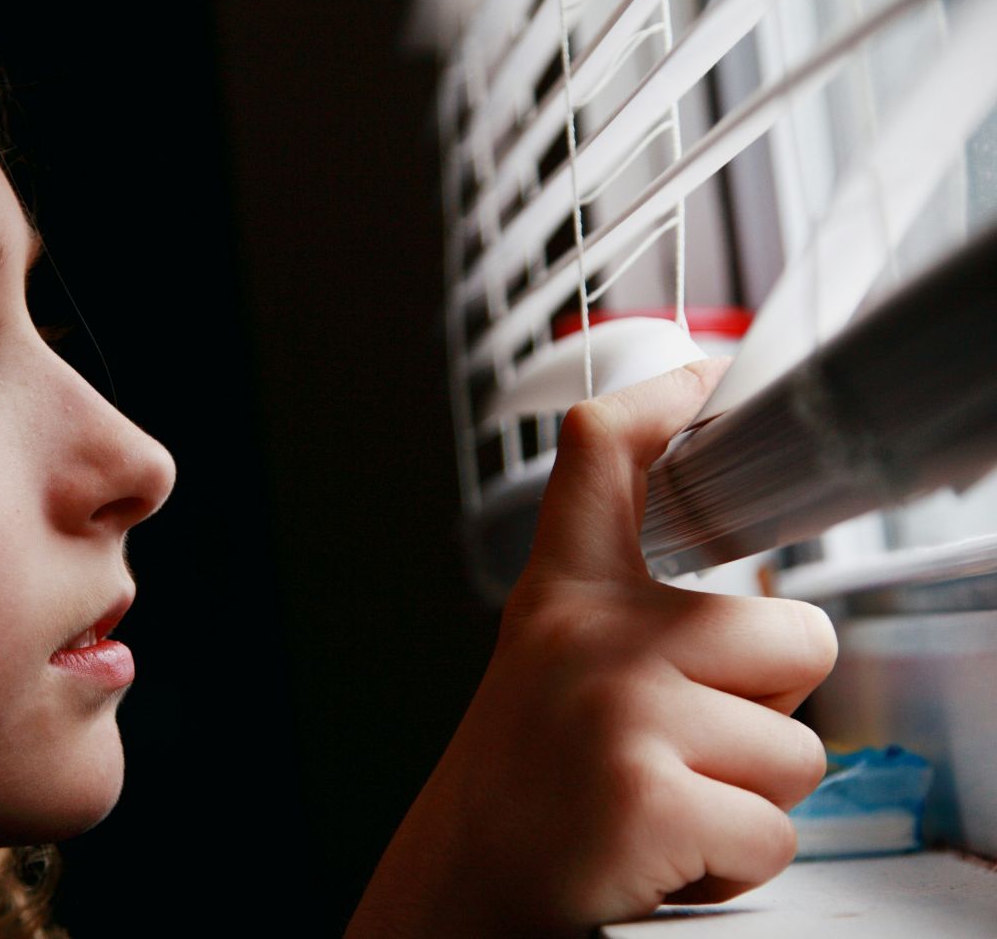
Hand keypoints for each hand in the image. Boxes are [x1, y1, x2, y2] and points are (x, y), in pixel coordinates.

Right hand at [348, 361, 837, 936]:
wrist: (461, 890)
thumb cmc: (526, 788)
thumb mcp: (550, 666)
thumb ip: (633, 616)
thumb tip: (759, 606)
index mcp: (565, 598)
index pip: (604, 463)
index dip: (659, 405)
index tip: (696, 372)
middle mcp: (589, 637)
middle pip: (795, 633)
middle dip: (768, 711)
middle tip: (680, 746)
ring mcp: (620, 710)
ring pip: (798, 749)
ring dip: (748, 798)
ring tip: (663, 804)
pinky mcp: (649, 795)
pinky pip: (774, 832)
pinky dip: (732, 865)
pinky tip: (662, 854)